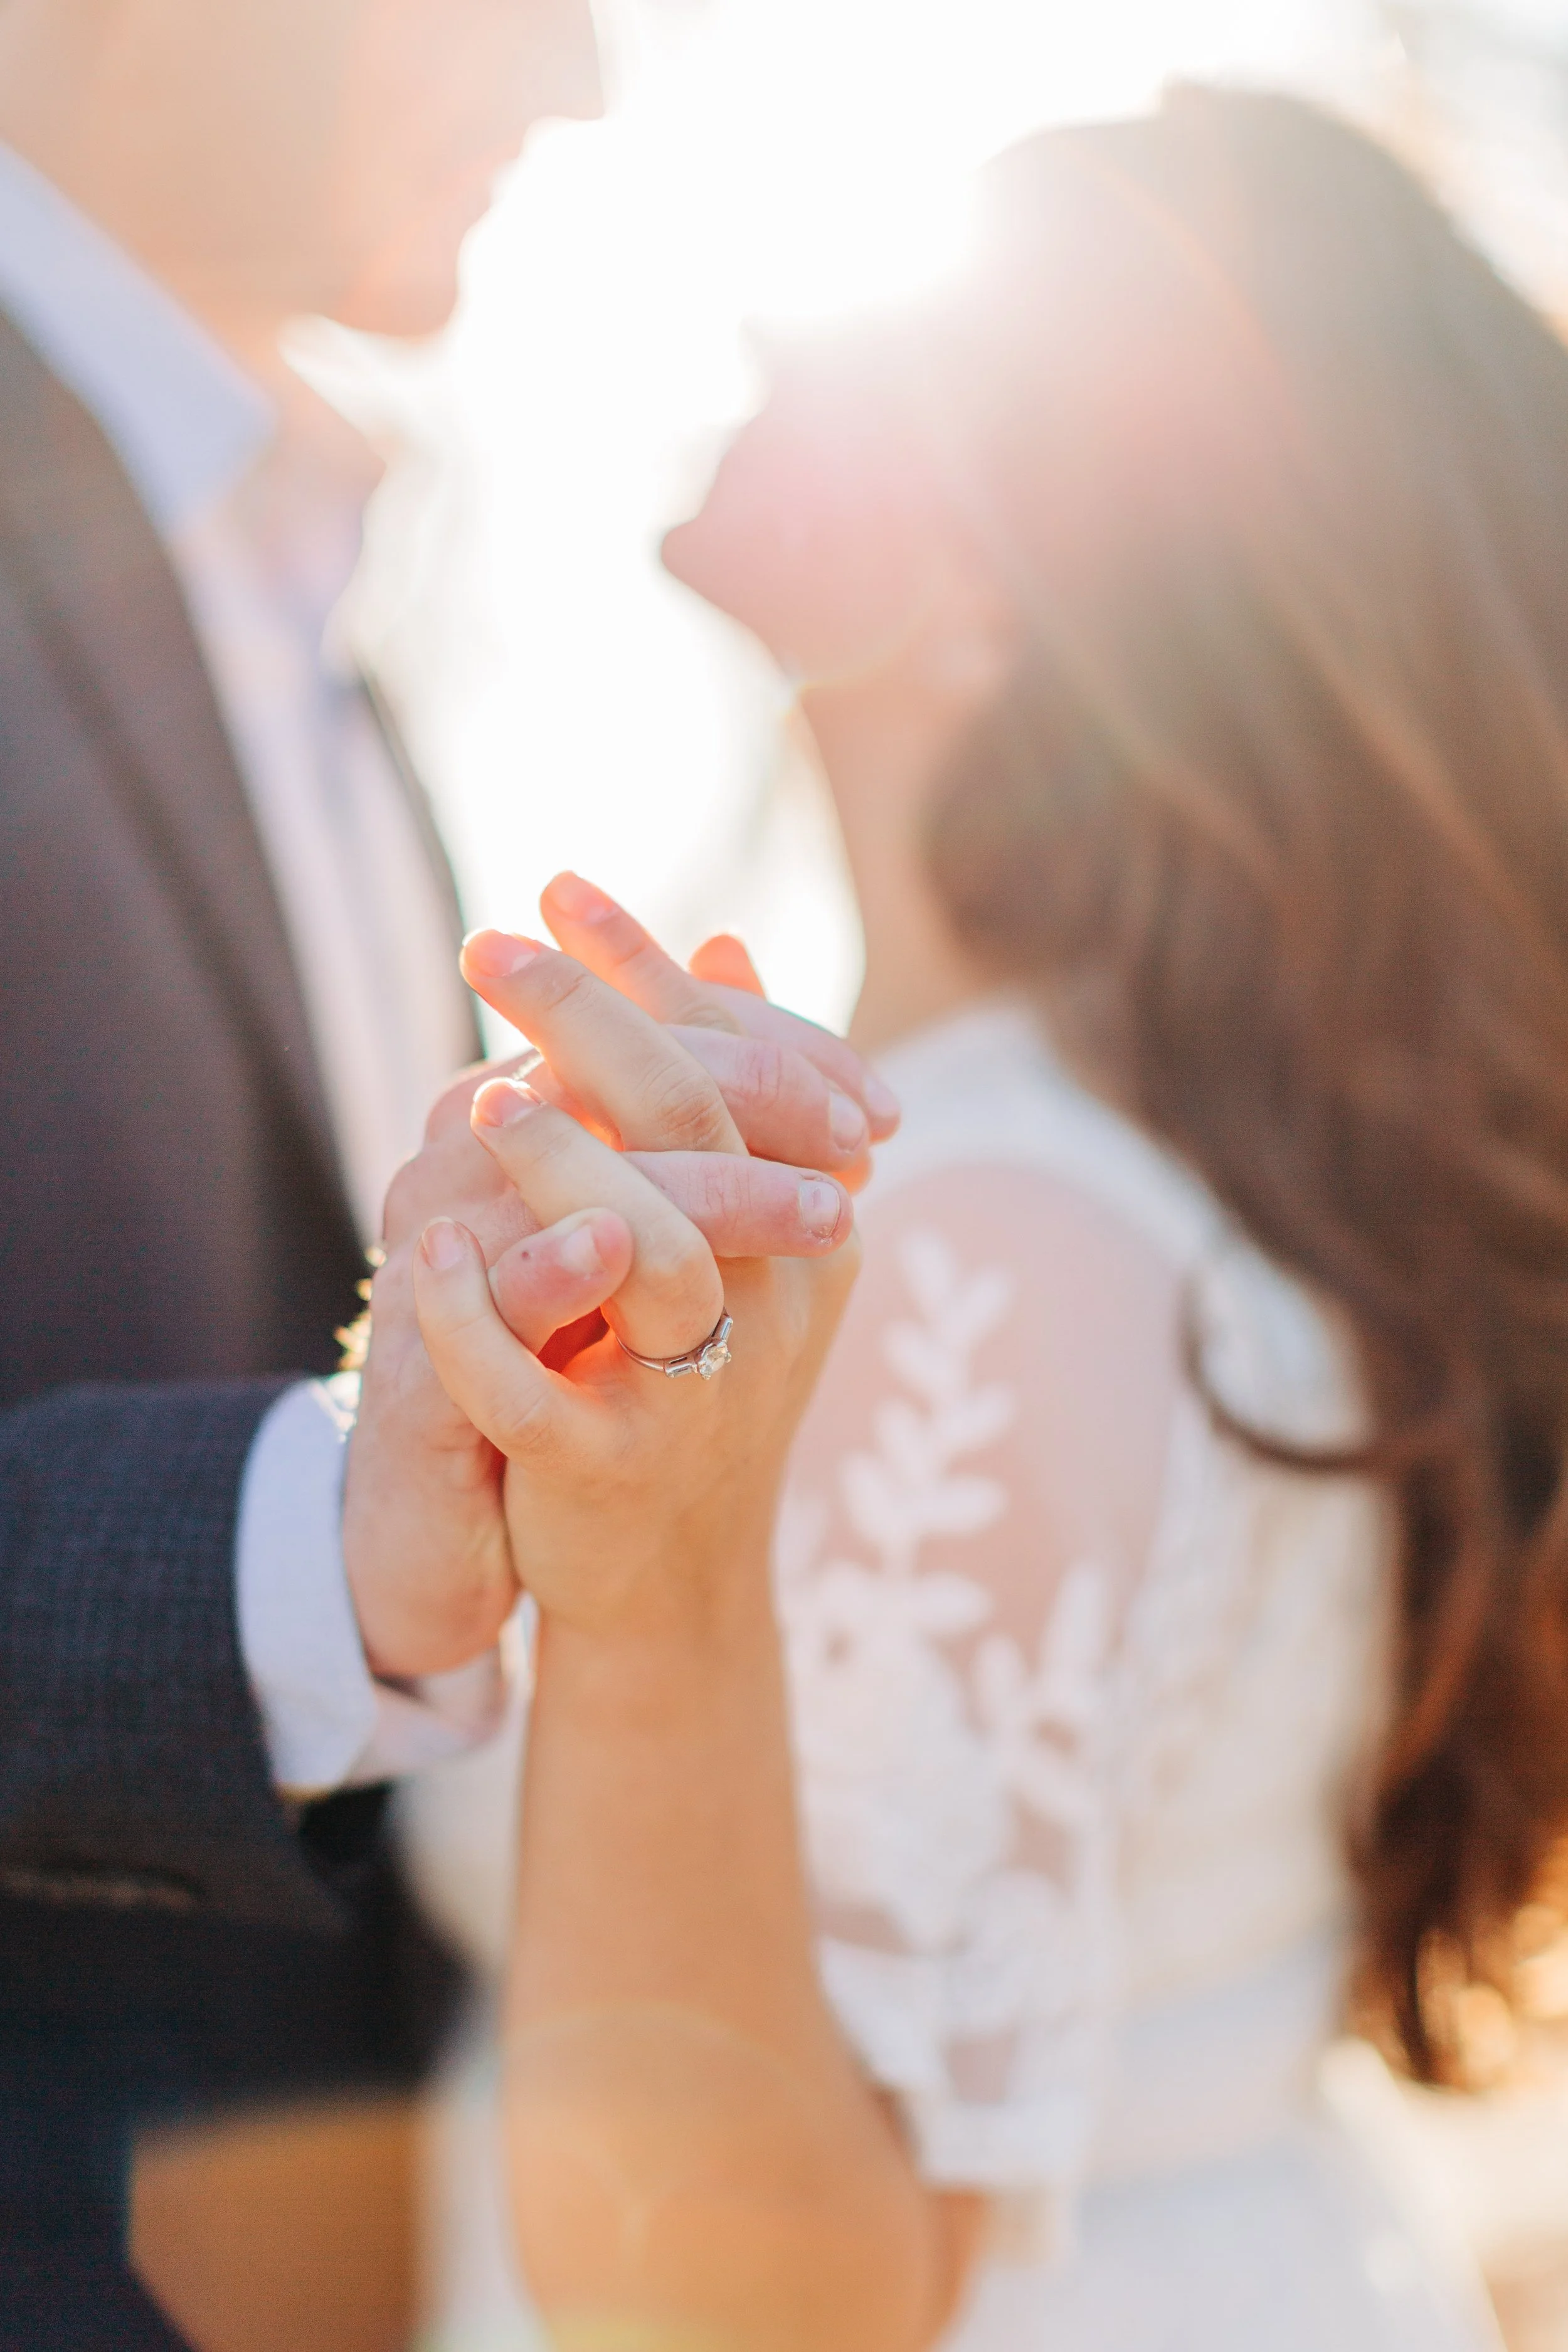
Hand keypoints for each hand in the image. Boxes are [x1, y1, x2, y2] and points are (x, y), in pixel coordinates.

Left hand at [342, 918, 888, 1678]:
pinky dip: (483, 1319)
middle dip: (594, 1021)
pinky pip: (544, 1389)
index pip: (736, 1057)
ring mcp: (704, 1383)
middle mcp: (777, 1288)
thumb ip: (715, 1094)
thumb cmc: (684, 1374)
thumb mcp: (718, 1230)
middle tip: (488, 944)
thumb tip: (723, 945)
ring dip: (567, 1165)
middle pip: (704, 1124)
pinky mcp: (617, 1467)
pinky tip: (427, 1255)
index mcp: (805, 1217)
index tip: (555, 886)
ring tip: (477, 1100)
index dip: (646, 969)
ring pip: (658, 1253)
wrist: (670, 1572)